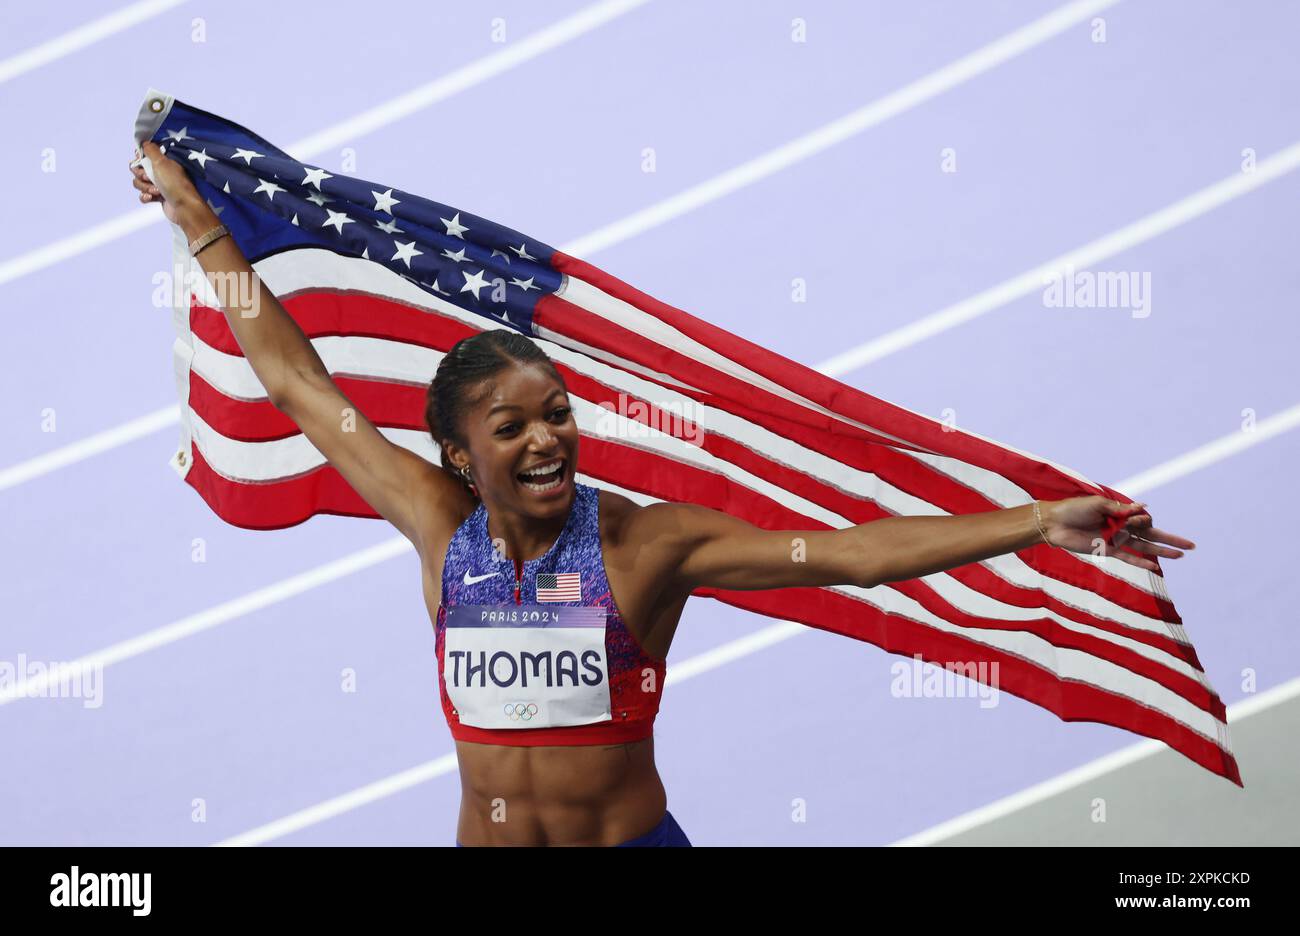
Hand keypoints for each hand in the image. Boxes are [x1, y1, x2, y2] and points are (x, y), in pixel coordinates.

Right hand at [129, 139, 201, 224]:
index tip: (141, 162)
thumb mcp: (161, 162)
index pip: (144, 156)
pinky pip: (143, 195)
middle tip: (150, 178)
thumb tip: (145, 142)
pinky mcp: (158, 197)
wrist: (184, 207)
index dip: (140, 160)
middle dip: (141, 175)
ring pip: (139, 183)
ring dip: (145, 187)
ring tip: (157, 190)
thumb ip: (151, 150)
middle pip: (138, 170)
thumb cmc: (175, 184)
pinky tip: (153, 198)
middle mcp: (161, 171)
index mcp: (164, 161)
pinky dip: (146, 197)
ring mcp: (160, 184)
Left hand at [1040, 496, 1194, 570]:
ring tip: (1181, 556)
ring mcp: (1116, 539)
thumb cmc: (1073, 509)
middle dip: (1171, 539)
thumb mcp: (1097, 504)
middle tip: (1192, 545)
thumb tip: (1144, 506)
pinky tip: (1156, 567)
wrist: (1054, 523)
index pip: (1143, 518)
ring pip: (1144, 547)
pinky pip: (1128, 558)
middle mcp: (1121, 526)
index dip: (1143, 519)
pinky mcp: (1107, 550)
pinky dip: (1141, 563)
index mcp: (1120, 513)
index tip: (1137, 517)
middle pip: (1151, 534)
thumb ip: (1120, 508)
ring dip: (1162, 551)